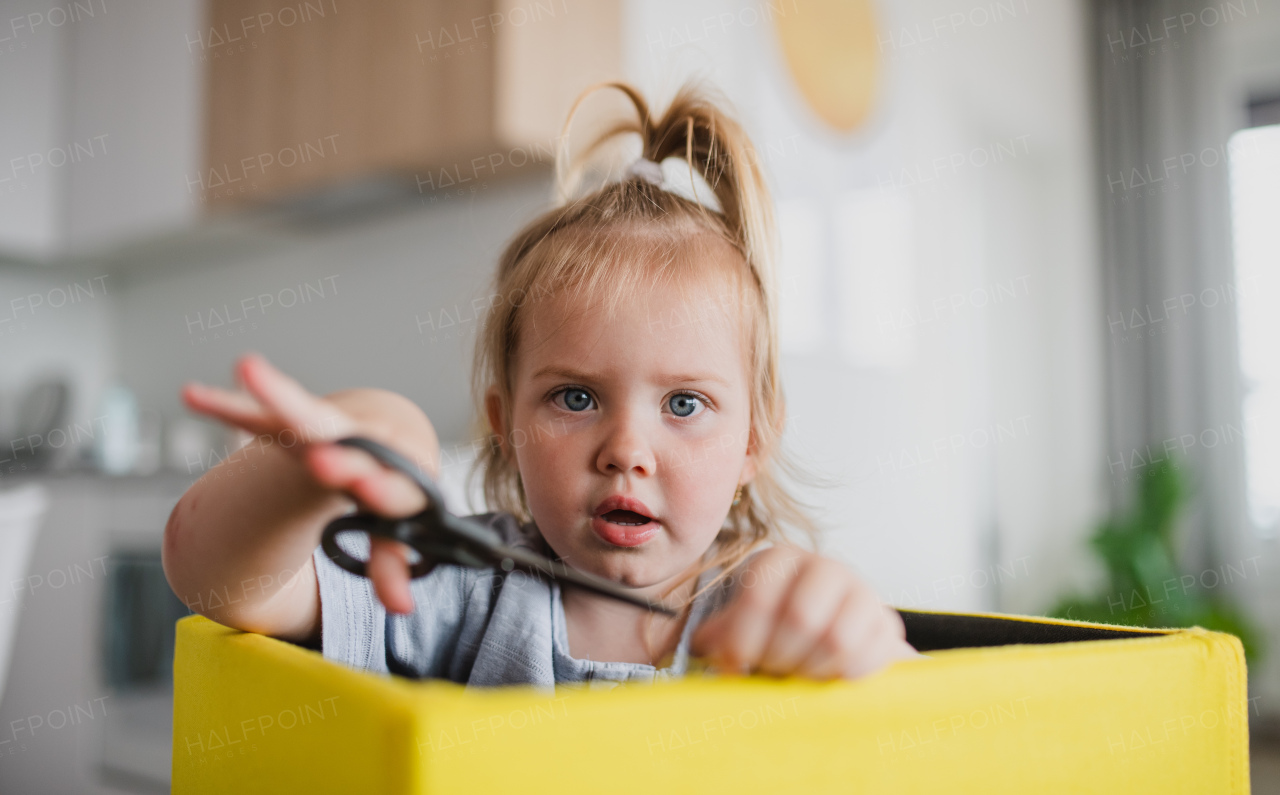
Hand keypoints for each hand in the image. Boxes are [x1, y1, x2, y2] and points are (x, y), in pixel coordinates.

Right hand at [181, 352, 433, 614]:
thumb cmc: (398, 486)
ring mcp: (326, 429)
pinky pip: (257, 416)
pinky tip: (191, 393)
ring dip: (275, 394)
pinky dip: (227, 407)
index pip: (391, 484)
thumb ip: (391, 562)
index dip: (379, 488)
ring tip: (247, 368)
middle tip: (321, 459)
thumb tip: (401, 609)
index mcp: (398, 470)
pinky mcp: (294, 423)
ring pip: (302, 413)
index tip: (366, 488)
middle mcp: (364, 443)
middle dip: (334, 454)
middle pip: (349, 443)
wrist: (395, 433)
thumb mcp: (398, 522)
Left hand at [690, 546, 917, 679]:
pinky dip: (842, 677)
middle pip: (800, 619)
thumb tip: (704, 645)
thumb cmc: (774, 626)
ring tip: (795, 677)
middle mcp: (822, 567)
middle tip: (768, 672)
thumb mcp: (742, 622)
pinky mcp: (883, 623)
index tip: (733, 666)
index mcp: (779, 559)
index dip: (742, 639)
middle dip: (778, 657)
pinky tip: (825, 680)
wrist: (831, 630)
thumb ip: (720, 632)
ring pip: (836, 640)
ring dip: (810, 670)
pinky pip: (866, 656)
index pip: (758, 596)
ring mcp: (859, 591)